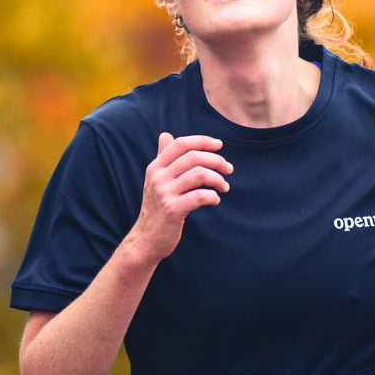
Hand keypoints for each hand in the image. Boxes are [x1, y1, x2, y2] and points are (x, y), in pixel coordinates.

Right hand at [129, 132, 231, 261]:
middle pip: (193, 157)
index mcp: (155, 167)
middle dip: (216, 160)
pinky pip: (200, 196)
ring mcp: (164, 193)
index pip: (181, 144)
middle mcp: (158, 177)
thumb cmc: (157, 208)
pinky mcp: (173, 210)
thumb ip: (163, 158)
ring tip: (224, 187)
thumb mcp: (156, 181)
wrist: (146, 239)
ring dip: (218, 179)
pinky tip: (215, 200)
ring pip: (200, 174)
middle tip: (228, 169)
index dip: (202, 141)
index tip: (219, 145)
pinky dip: (213, 196)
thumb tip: (165, 135)